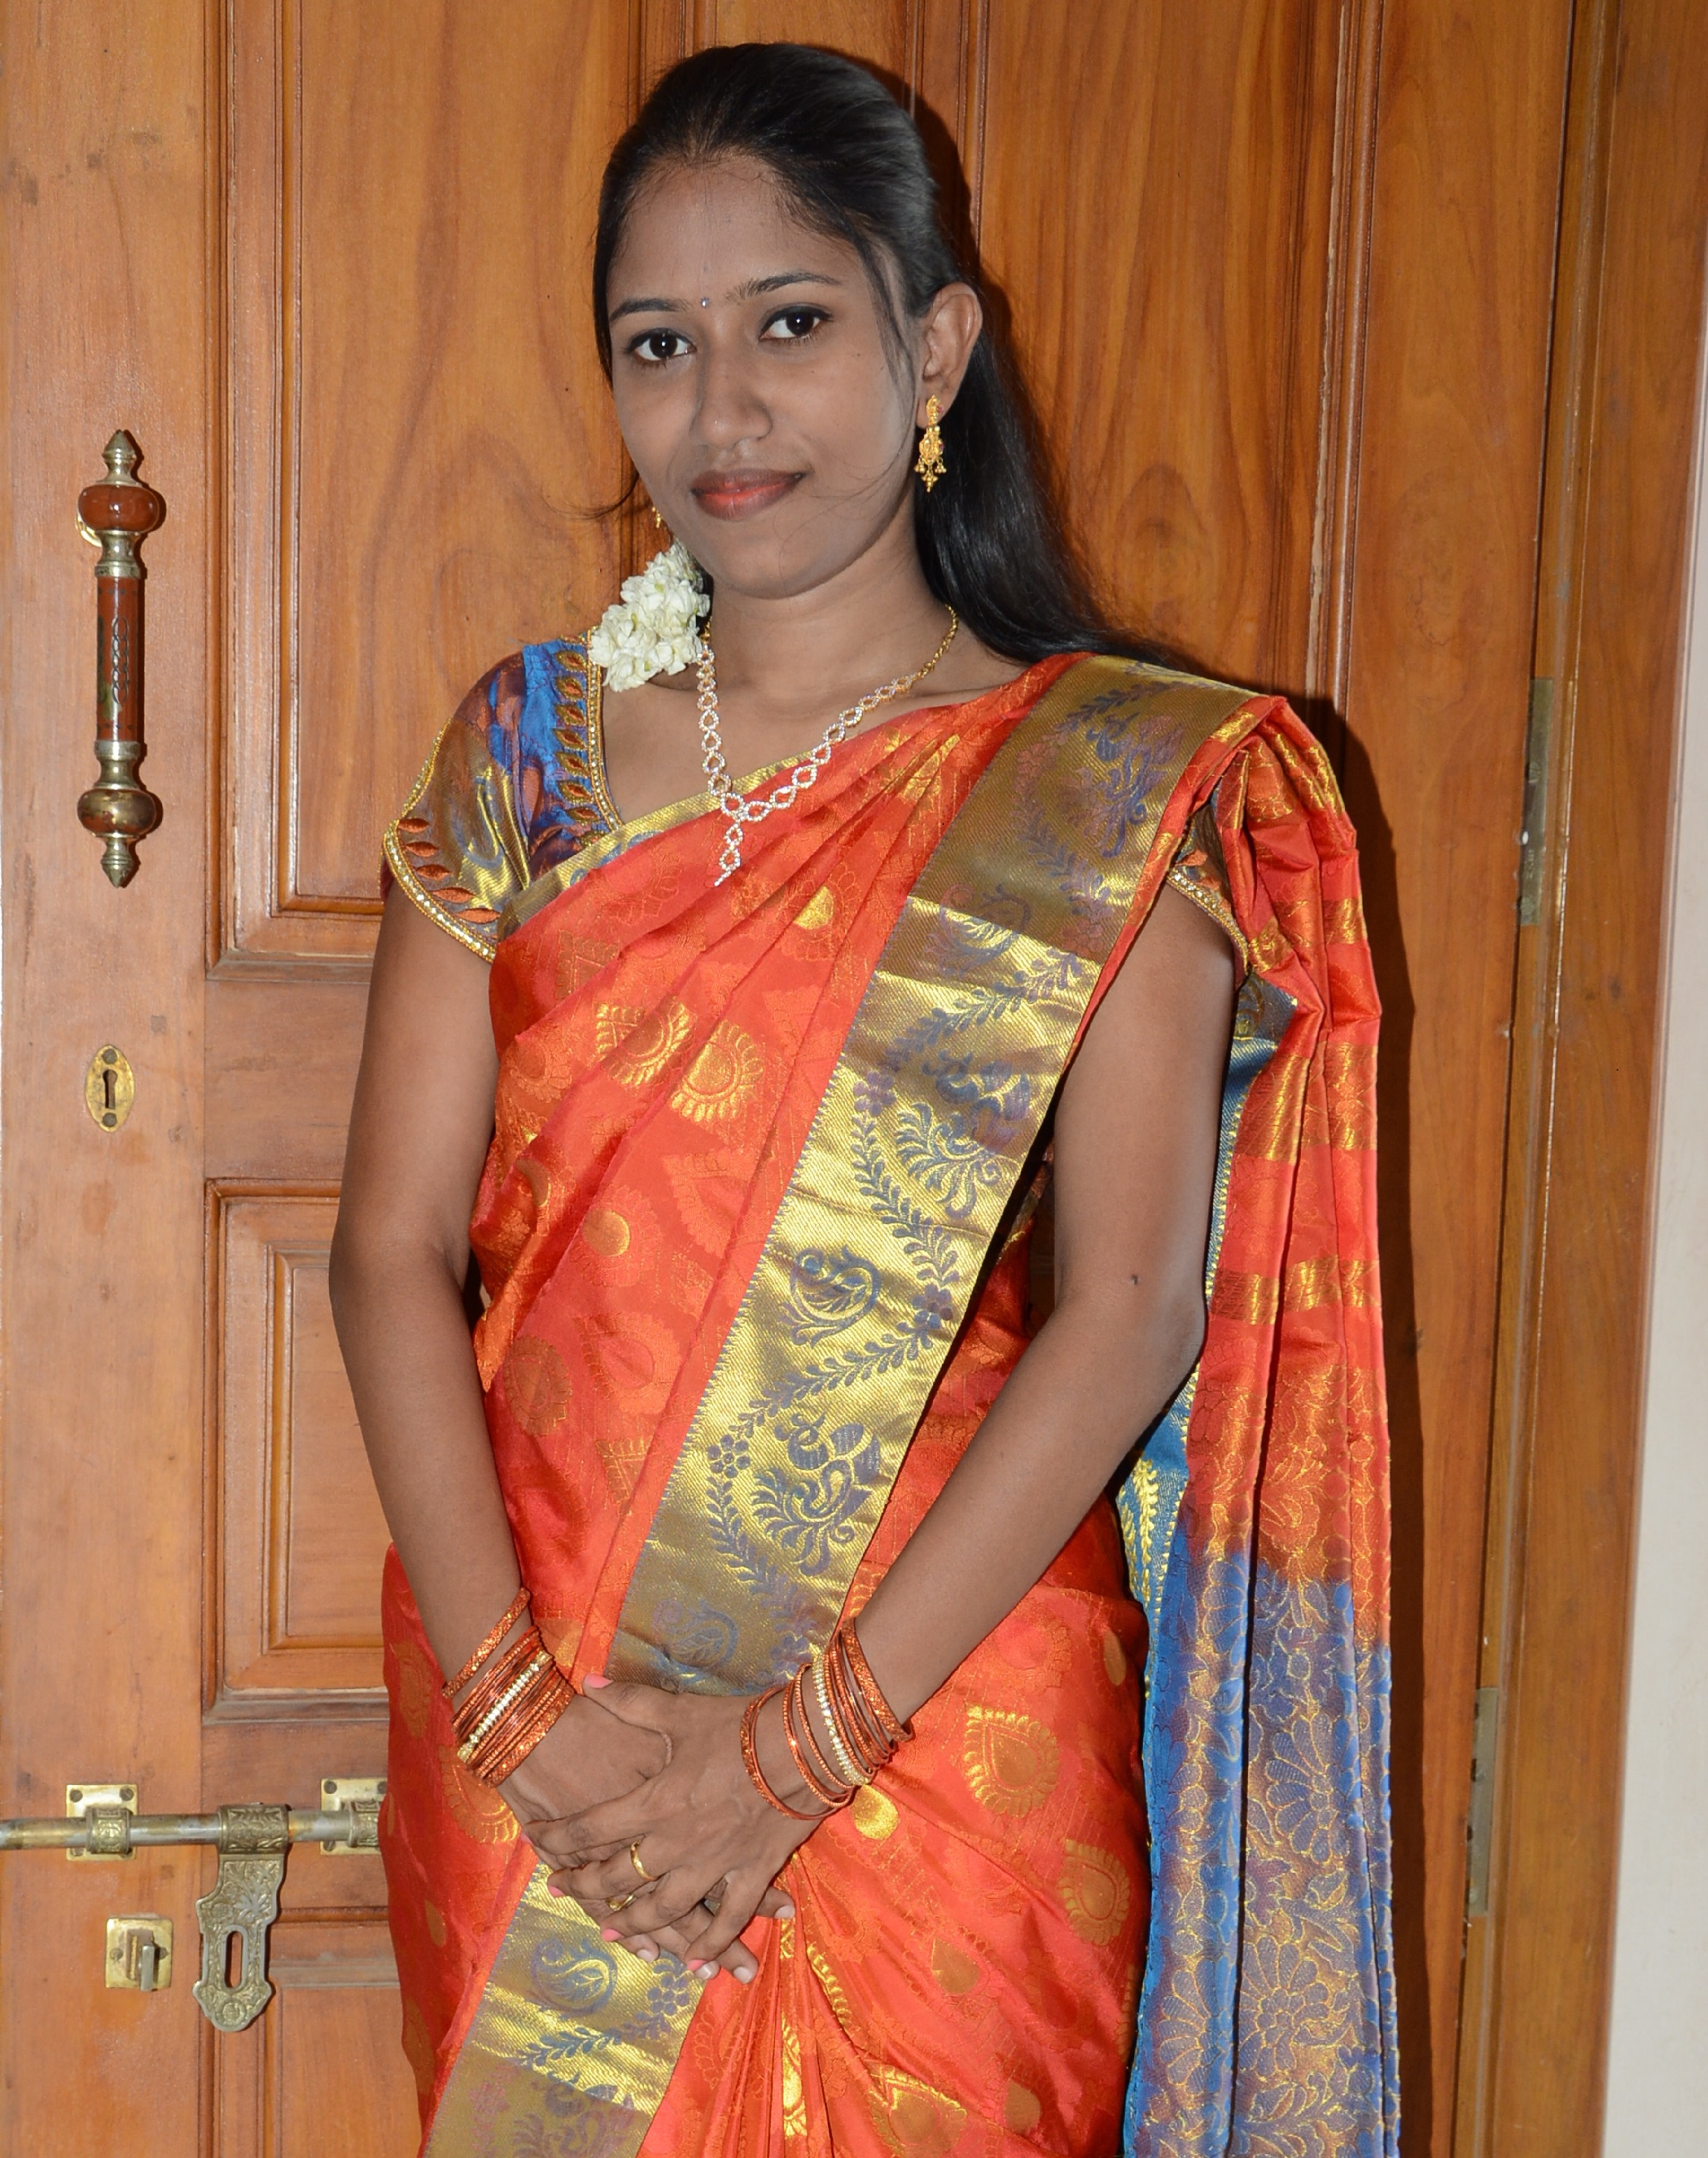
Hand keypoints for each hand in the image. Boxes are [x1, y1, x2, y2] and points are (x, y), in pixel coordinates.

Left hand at [498, 1693, 772, 1979]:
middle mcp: (678, 1843)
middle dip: (585, 1887)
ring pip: (665, 1909)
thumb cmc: (739, 1726)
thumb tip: (587, 1683)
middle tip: (562, 1891)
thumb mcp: (680, 1710)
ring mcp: (715, 1864)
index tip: (537, 1842)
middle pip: (619, 1877)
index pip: (592, 1828)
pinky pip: (728, 1919)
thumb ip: (631, 1702)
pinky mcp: (752, 1874)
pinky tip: (696, 1962)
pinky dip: (711, 1944)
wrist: (804, 1745)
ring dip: (634, 1925)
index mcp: (656, 1802)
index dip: (559, 1839)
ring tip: (611, 1932)